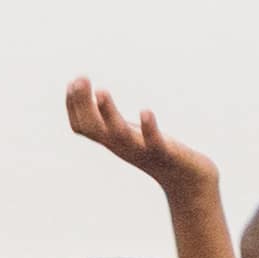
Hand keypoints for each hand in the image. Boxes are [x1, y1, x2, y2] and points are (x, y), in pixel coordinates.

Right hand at [61, 79, 214, 203]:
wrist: (186, 179)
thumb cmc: (154, 150)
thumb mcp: (130, 132)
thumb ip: (114, 119)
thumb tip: (97, 95)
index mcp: (111, 140)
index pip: (82, 125)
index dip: (73, 105)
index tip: (72, 81)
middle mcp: (121, 146)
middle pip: (93, 128)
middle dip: (83, 104)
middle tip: (80, 78)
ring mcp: (141, 150)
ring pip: (119, 134)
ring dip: (109, 113)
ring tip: (101, 91)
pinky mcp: (164, 153)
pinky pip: (154, 143)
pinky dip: (148, 128)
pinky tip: (145, 111)